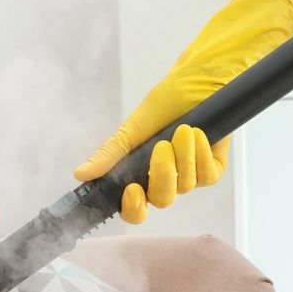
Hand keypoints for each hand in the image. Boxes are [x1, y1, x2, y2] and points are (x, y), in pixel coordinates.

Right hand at [74, 0, 292, 223]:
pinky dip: (201, 154)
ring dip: (183, 156)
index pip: (134, 209)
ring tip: (183, 129)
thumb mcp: (131, 128)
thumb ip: (108, 155)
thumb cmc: (164, 102)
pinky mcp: (212, 168)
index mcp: (141, 175)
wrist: (197, 82)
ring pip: (185, 186)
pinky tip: (198, 134)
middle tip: (161, 147)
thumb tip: (80, 173)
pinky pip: (206, 176)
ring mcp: (190, 176)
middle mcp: (165, 180)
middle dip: (162, 175)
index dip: (132, 208)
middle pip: (161, 200)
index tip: (132, 190)